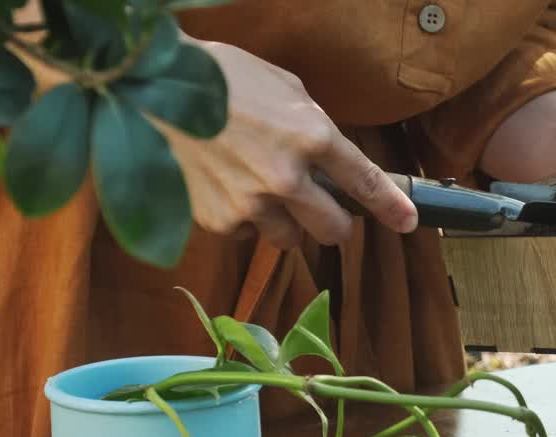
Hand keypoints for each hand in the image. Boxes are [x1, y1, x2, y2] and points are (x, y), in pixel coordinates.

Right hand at [155, 38, 416, 248]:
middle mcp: (286, 177)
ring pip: (291, 239)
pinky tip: (229, 187)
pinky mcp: (219, 221)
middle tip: (323, 209)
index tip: (407, 221)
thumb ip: (313, 125)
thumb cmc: (220, 78)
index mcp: (311, 136)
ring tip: (264, 191)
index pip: (365, 183)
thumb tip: (332, 155)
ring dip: (287, 223)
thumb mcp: (283, 87)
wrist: (149, 88)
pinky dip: (246, 220)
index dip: (391, 207)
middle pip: (334, 230)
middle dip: (334, 222)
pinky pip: (248, 235)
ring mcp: (251, 204)